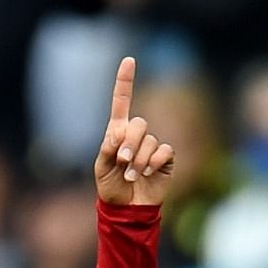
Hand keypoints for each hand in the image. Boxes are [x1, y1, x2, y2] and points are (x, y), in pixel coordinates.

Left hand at [94, 57, 174, 205]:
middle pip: (139, 124)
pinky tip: (146, 173)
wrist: (127, 207)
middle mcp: (137, 136)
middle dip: (130, 143)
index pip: (122, 103)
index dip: (125, 82)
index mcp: (117, 133)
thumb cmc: (110, 187)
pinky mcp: (165, 158)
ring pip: (150, 141)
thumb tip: (120, 132)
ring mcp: (152, 146)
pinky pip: (164, 151)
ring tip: (131, 175)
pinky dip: (153, 163)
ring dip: (139, 160)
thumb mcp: (101, 167)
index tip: (129, 60)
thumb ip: (108, 148)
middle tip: (123, 162)